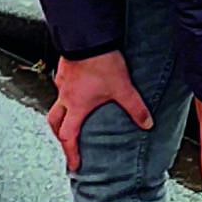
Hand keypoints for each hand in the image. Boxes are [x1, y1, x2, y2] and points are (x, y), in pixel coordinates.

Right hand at [48, 44, 153, 177]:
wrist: (88, 36)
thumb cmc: (101, 63)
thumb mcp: (123, 88)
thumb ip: (135, 108)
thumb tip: (147, 124)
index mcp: (77, 106)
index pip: (68, 137)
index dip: (70, 153)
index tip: (73, 165)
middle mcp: (65, 97)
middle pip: (54, 123)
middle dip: (60, 136)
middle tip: (68, 144)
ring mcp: (62, 83)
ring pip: (56, 104)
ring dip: (62, 115)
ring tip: (72, 119)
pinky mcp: (64, 69)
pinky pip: (61, 87)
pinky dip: (66, 95)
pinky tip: (77, 91)